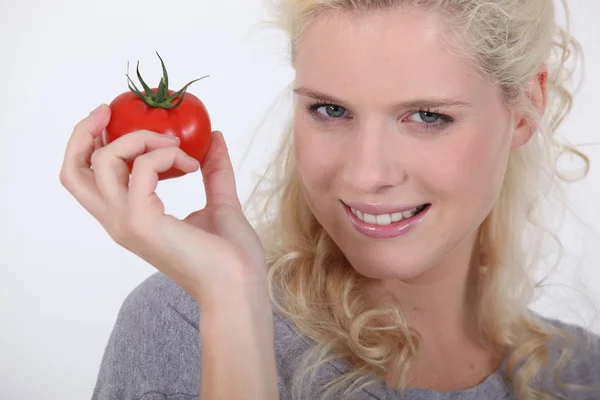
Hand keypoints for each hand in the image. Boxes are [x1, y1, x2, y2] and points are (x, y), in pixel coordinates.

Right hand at [59, 104, 266, 303]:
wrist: (240, 286)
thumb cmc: (230, 256)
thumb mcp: (221, 202)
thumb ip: (214, 170)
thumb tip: (214, 138)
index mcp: (129, 218)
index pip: (86, 178)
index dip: (91, 143)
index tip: (116, 118)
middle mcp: (119, 221)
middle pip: (74, 170)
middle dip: (85, 132)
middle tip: (111, 110)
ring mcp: (127, 222)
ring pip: (102, 161)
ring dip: (139, 139)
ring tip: (175, 146)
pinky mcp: (142, 221)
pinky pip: (142, 168)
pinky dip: (166, 155)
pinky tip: (190, 165)